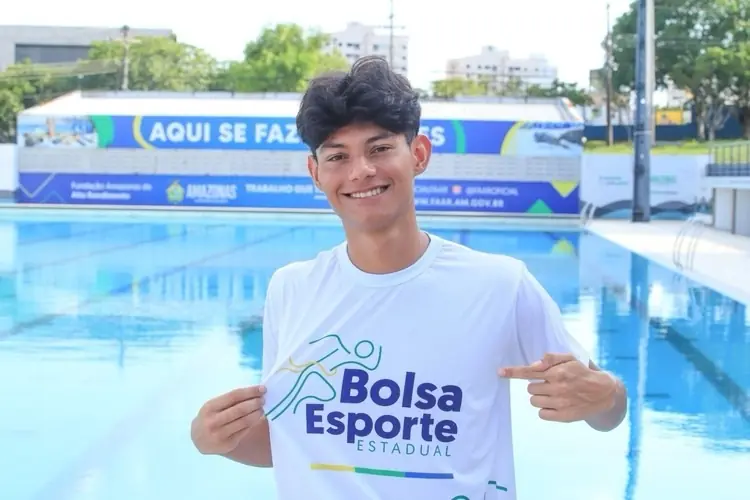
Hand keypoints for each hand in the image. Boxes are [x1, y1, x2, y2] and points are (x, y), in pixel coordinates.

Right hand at [191, 385, 266, 454]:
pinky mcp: (228, 444)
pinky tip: (256, 418)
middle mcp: (213, 421)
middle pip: (240, 409)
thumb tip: (255, 392)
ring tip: (262, 409)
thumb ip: (231, 400)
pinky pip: (245, 431)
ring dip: (256, 413)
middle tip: (263, 399)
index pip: (234, 396)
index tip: (262, 389)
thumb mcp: (214, 406)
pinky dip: (253, 423)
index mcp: (210, 407)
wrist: (199, 439)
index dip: (250, 392)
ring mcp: (220, 434)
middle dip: (255, 403)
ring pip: (244, 421)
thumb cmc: (210, 416)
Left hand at [499, 353, 615, 422]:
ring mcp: (560, 403)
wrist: (603, 393)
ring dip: (541, 398)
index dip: (512, 372)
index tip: (500, 372)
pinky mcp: (563, 416)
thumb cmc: (581, 373)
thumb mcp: (570, 358)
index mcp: (557, 372)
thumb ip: (551, 358)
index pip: (529, 372)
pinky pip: (542, 414)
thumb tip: (534, 365)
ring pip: (534, 401)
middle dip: (537, 386)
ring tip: (555, 394)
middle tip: (551, 385)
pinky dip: (546, 410)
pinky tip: (557, 405)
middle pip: (530, 388)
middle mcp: (558, 387)